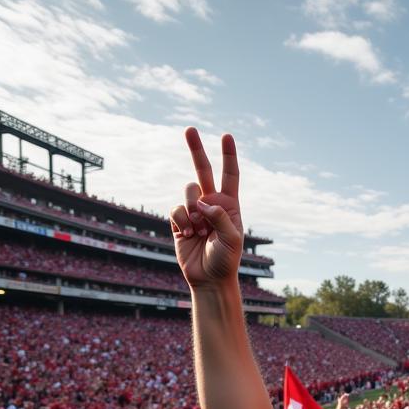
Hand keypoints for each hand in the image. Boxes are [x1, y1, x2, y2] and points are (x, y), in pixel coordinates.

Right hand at [170, 128, 243, 289]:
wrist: (209, 279)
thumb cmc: (226, 260)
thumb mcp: (232, 239)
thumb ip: (221, 217)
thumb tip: (203, 202)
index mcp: (230, 205)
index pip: (230, 175)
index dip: (228, 155)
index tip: (226, 135)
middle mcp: (212, 203)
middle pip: (203, 170)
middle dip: (196, 149)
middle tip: (190, 129)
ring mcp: (194, 211)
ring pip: (188, 192)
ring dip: (193, 210)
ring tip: (199, 231)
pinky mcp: (178, 221)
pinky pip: (176, 209)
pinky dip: (182, 221)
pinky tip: (188, 235)